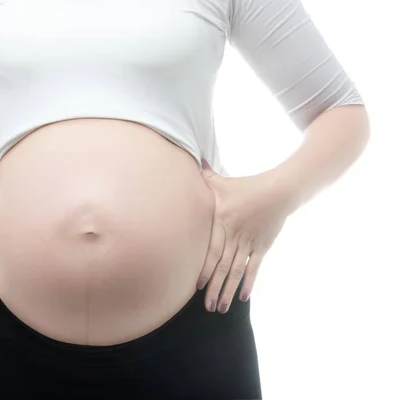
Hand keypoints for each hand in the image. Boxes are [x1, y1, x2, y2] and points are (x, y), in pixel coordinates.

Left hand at [197, 163, 292, 312]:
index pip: (212, 250)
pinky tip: (243, 298)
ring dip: (228, 291)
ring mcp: (250, 242)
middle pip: (223, 266)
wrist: (279, 190)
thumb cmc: (246, 186)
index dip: (205, 269)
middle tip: (207, 307)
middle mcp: (235, 234)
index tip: (197, 286)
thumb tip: (192, 161)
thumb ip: (205, 176)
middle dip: (214, 288)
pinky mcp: (262, 247)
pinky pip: (255, 268)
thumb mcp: (222, 182)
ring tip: (220, 308)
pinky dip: (249, 283)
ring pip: (237, 271)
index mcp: (222, 221)